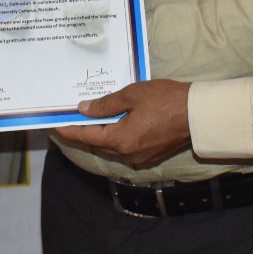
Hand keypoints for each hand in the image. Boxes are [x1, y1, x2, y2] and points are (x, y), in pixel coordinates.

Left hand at [52, 79, 191, 170]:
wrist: (198, 114)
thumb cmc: (165, 100)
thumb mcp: (132, 95)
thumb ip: (106, 104)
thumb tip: (84, 109)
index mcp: (120, 140)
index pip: (86, 136)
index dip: (69, 130)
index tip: (54, 125)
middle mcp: (127, 154)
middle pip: (98, 144)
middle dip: (84, 132)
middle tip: (71, 118)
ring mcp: (140, 158)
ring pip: (112, 148)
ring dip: (101, 135)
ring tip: (91, 119)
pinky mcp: (150, 157)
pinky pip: (126, 149)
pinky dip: (117, 139)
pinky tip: (115, 125)